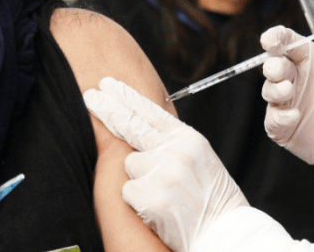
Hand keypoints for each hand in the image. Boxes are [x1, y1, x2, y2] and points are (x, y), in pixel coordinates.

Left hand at [84, 77, 247, 251]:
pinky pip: (128, 190)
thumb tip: (142, 123)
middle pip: (132, 125)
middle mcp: (175, 151)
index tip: (107, 85)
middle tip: (90, 96)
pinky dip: (138, 199)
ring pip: (129, 164)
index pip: (151, 111)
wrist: (223, 229)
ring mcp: (163, 174)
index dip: (126, 96)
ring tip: (164, 190)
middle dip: (108, 109)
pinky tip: (159, 205)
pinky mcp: (151, 197)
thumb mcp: (198, 157)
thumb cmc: (210, 196)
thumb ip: (172, 140)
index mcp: (188, 138)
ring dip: (139, 177)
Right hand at [260, 26, 313, 216]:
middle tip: (282, 69)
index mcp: (310, 60)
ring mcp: (289, 103)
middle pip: (271, 63)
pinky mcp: (284, 127)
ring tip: (290, 90)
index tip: (272, 40)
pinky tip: (295, 116)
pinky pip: (272, 119)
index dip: (275, 38)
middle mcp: (297, 78)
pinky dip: (279, 116)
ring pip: (268, 89)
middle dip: (272, 64)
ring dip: (274, 88)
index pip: (285, 42)